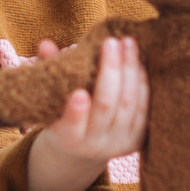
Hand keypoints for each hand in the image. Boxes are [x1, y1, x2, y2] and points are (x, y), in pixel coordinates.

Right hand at [23, 36, 148, 190]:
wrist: (84, 148)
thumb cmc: (63, 116)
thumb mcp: (50, 100)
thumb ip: (49, 72)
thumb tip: (46, 45)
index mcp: (67, 139)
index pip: (71, 128)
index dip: (76, 113)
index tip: (79, 93)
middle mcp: (94, 145)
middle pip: (105, 106)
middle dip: (110, 71)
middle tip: (110, 42)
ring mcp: (118, 143)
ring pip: (128, 104)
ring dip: (130, 70)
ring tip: (127, 43)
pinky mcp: (137, 139)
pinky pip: (143, 107)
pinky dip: (141, 83)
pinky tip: (137, 62)